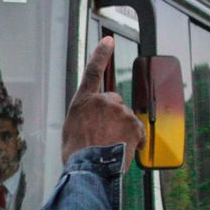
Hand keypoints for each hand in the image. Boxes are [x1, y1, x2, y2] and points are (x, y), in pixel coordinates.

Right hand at [60, 35, 144, 171]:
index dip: (101, 54)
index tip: (108, 40)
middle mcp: (102, 101)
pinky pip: (138, 132)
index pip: (92, 71)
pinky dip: (134, 141)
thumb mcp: (71, 130)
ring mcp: (119, 111)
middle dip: (112, 117)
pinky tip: (123, 150)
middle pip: (114, 103)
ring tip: (109, 147)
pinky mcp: (133, 124)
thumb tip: (92, 122)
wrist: (89, 169)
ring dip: (121, 131)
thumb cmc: (77, 154)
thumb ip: (84, 117)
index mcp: (83, 101)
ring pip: (125, 118)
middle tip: (103, 137)